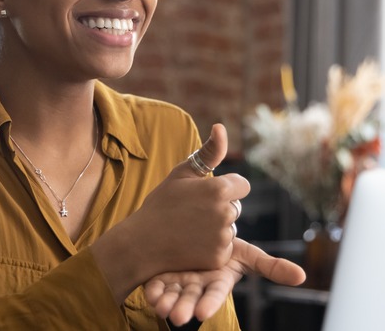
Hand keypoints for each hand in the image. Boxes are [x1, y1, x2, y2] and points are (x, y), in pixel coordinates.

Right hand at [128, 123, 249, 272]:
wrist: (142, 242)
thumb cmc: (161, 203)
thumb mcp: (182, 173)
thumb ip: (208, 152)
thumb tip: (221, 127)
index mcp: (219, 189)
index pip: (242, 185)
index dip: (227, 187)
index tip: (206, 193)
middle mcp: (225, 213)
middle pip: (236, 207)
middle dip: (221, 207)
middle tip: (192, 212)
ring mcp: (223, 237)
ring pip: (230, 227)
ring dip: (217, 227)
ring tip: (190, 228)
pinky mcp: (219, 258)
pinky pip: (224, 247)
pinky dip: (212, 246)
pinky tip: (191, 243)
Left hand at [144, 238, 305, 325]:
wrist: (197, 232)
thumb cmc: (225, 247)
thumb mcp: (247, 254)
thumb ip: (271, 267)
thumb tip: (302, 276)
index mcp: (218, 279)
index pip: (216, 293)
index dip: (209, 303)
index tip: (202, 314)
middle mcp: (198, 283)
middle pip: (192, 298)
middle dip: (185, 308)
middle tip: (177, 316)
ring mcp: (180, 281)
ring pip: (173, 295)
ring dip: (167, 302)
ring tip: (161, 307)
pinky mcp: (163, 275)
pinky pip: (157, 285)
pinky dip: (154, 290)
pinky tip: (150, 294)